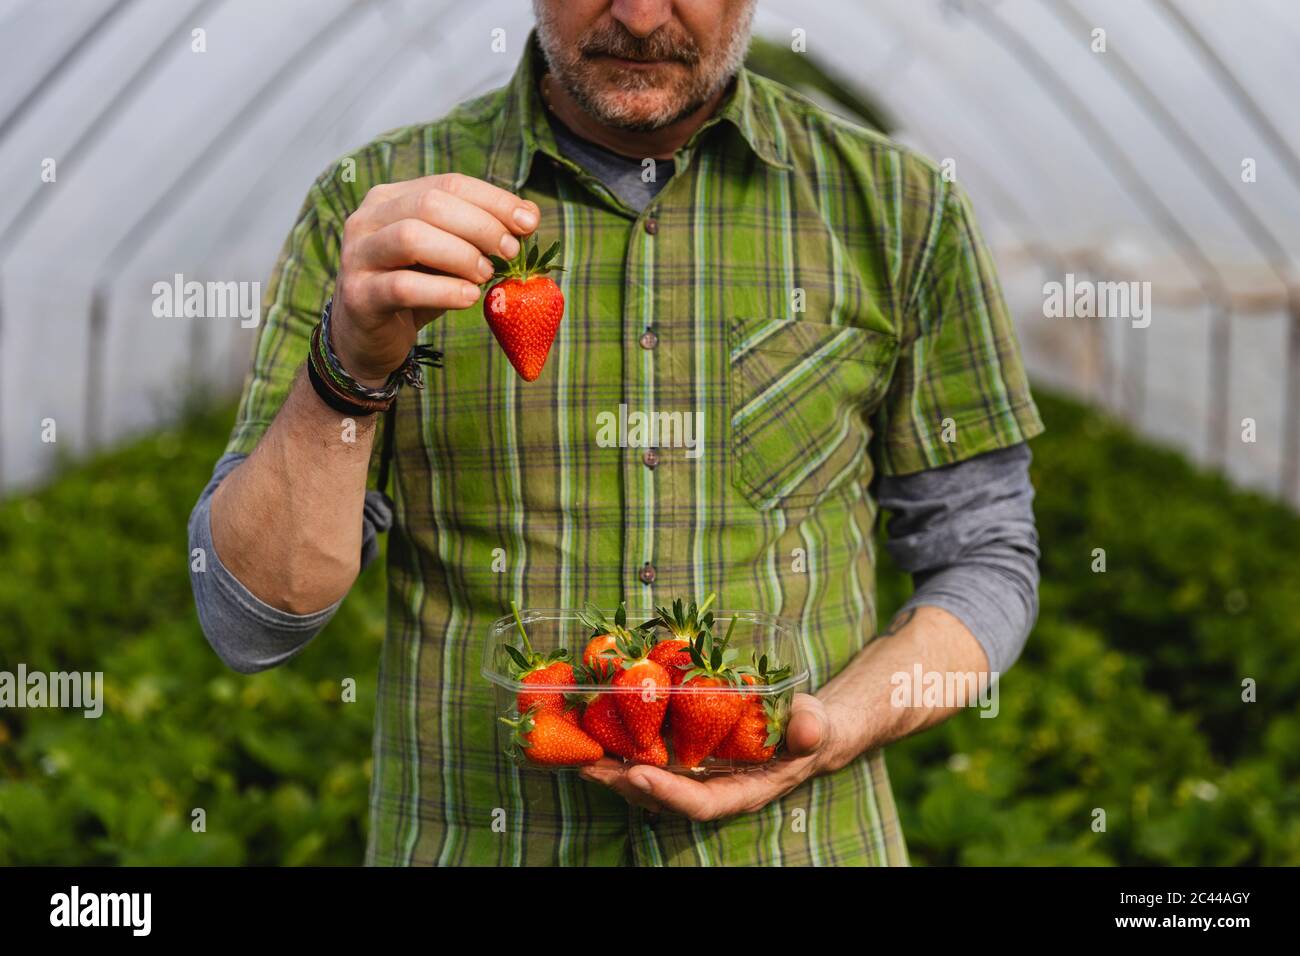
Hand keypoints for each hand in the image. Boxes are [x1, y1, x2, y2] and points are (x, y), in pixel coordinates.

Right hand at [330, 173, 540, 385]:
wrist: (368, 339)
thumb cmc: (415, 291)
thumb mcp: (450, 258)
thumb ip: (480, 234)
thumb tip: (529, 215)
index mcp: (391, 198)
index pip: (449, 183)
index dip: (494, 200)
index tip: (528, 223)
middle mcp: (368, 219)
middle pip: (431, 203)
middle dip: (480, 226)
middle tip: (509, 253)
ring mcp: (357, 256)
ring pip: (412, 237)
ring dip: (461, 255)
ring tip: (486, 276)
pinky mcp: (358, 295)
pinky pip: (403, 287)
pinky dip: (444, 290)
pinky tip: (469, 297)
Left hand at [579, 693, 838, 820]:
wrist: (802, 728)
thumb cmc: (810, 729)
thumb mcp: (816, 726)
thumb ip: (810, 729)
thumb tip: (807, 729)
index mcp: (742, 791)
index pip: (700, 803)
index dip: (668, 793)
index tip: (637, 773)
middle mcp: (712, 789)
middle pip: (661, 797)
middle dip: (624, 783)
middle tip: (588, 764)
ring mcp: (695, 774)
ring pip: (648, 781)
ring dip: (612, 769)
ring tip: (578, 753)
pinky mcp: (685, 755)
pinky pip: (650, 758)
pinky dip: (622, 747)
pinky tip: (595, 731)